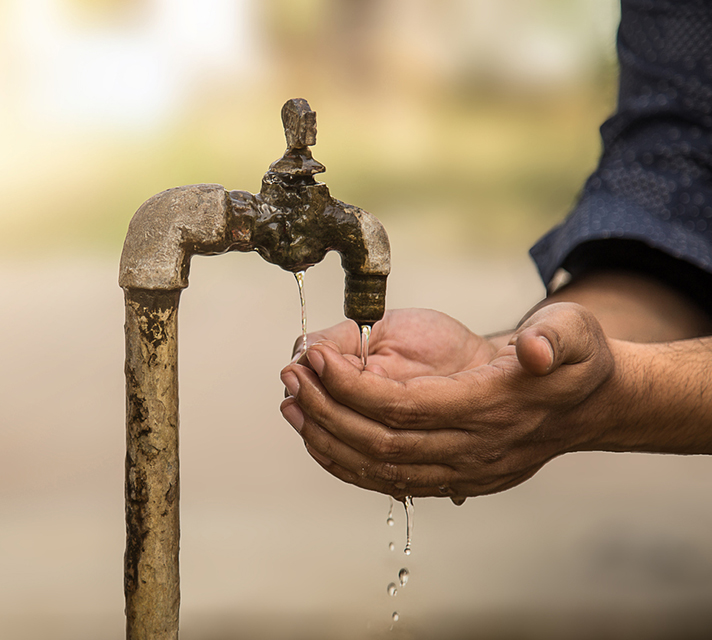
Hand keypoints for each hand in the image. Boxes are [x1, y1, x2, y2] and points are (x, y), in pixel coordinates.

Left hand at [280, 303, 616, 499]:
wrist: (584, 406)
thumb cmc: (571, 359)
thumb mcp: (575, 333)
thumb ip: (556, 337)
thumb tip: (534, 351)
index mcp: (492, 407)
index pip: (405, 407)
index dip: (353, 386)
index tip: (316, 357)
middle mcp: (474, 448)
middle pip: (381, 443)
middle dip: (326, 411)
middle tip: (290, 376)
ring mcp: (463, 471)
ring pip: (379, 469)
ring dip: (327, 440)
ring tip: (290, 404)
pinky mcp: (455, 480)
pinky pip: (388, 480)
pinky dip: (346, 462)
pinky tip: (316, 435)